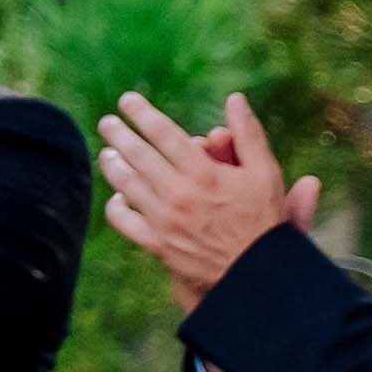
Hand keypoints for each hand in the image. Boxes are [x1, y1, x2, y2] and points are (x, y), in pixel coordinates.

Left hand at [94, 92, 297, 307]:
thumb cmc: (265, 220)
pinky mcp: (157, 245)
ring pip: (126, 184)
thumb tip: (234, 98)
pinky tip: (117, 196)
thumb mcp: (265, 173)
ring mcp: (164, 221)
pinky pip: (125, 221)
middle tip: (107, 122)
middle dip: (118, 134)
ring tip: (107, 154)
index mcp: (203, 173)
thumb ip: (248, 134)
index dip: (142, 113)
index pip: (164, 133)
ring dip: (112, 165)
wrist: (258, 273)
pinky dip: (116, 206)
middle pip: (137, 155)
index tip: (127, 100)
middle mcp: (179, 194)